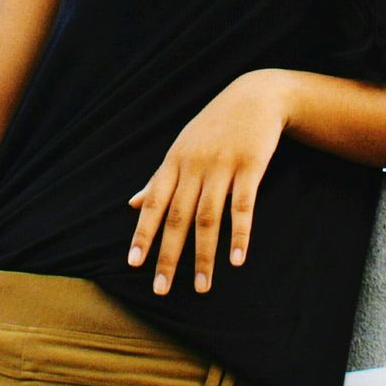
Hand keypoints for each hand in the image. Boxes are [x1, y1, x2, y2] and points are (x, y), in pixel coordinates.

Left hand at [127, 69, 286, 295]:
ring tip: (201, 286)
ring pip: (209, 217)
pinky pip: (243, 205)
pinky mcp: (250, 166)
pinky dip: (240, 233)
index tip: (134, 264)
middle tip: (161, 290)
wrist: (254, 96)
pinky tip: (238, 259)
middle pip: (178, 216)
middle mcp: (195, 165)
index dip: (143, 232)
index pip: (153, 202)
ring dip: (204, 255)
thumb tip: (131, 203)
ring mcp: (223, 166)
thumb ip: (158, 178)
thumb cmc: (213, 126)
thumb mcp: (182, 147)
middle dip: (169, 255)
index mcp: (175, 162)